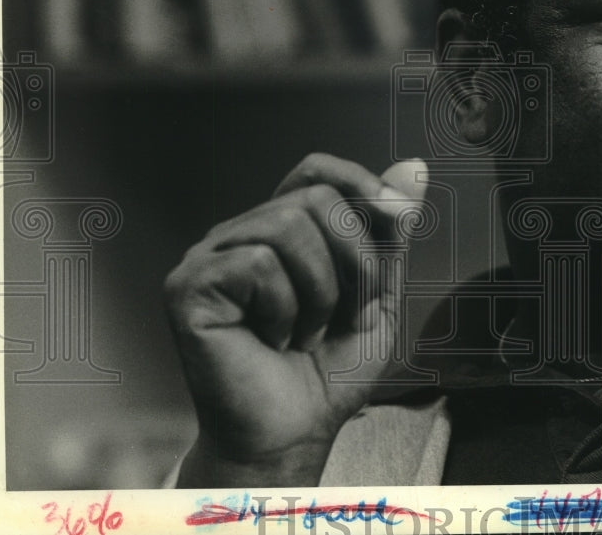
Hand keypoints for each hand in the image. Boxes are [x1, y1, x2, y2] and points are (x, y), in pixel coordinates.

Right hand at [163, 153, 427, 486]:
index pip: (316, 170)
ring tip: (303, 332)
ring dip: (320, 291)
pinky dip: (284, 309)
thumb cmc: (328, 373)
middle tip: (340, 314)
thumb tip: (413, 165)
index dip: (360, 183)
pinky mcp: (188, 285)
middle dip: (354, 258)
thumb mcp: (378, 295)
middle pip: (315, 197)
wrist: (294, 435)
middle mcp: (241, 234)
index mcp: (280, 230)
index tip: (398, 219)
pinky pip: (258, 263)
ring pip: (289, 225)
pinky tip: (271, 340)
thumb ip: (391, 232)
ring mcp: (209, 257)